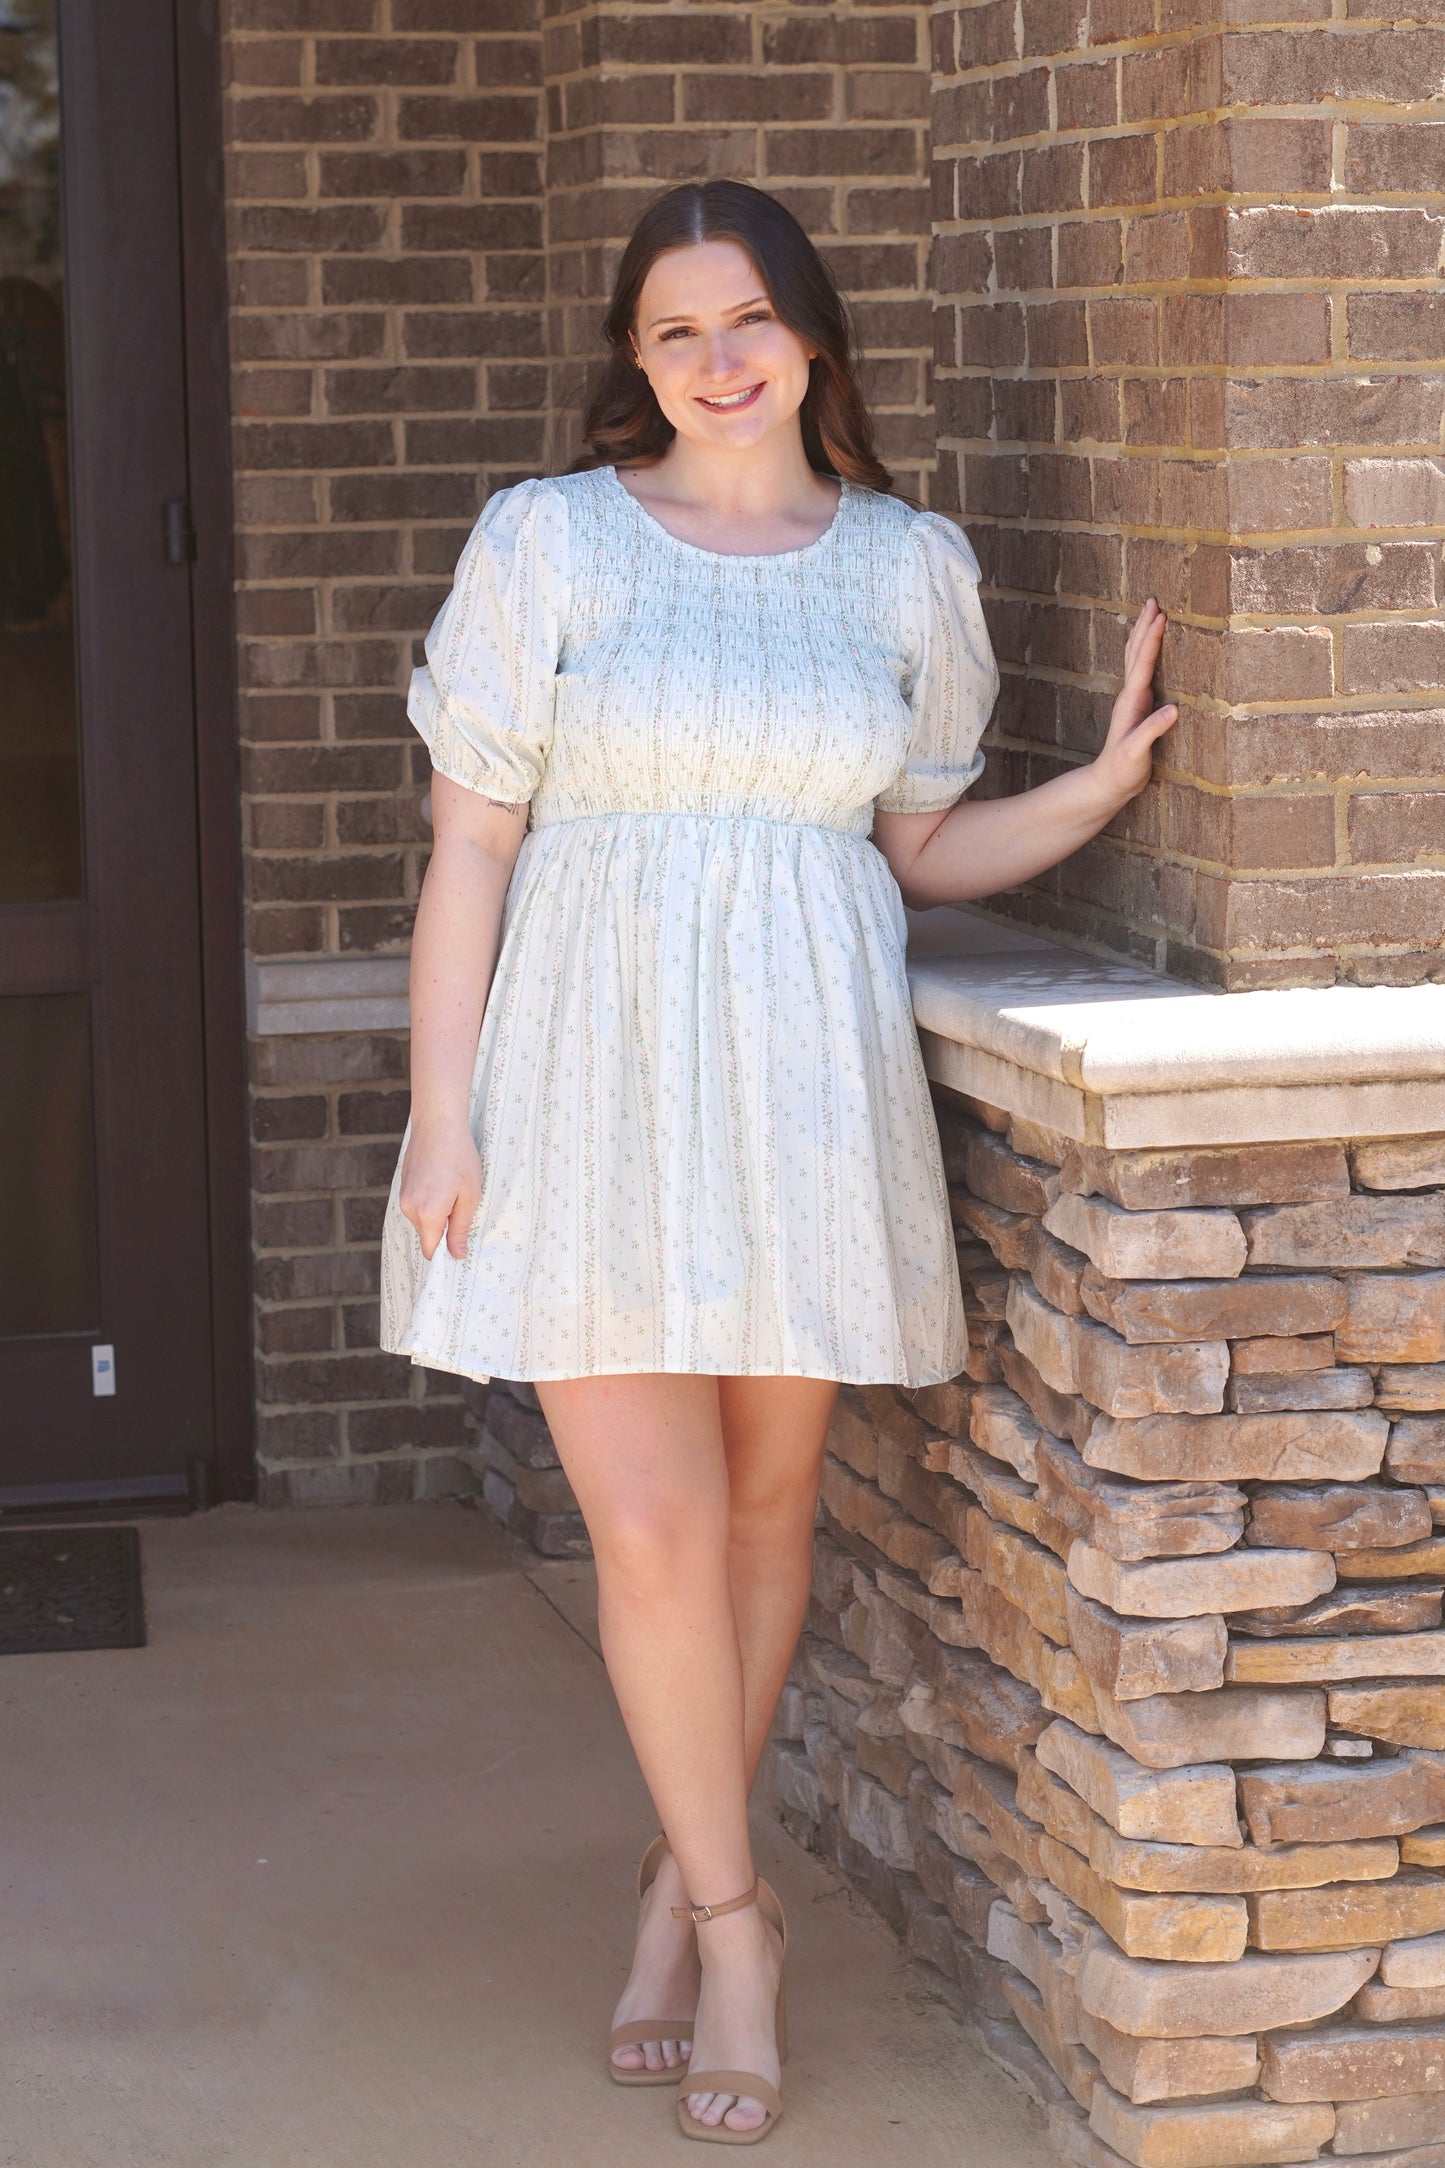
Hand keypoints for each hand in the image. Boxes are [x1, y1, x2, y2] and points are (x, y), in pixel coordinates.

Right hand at [398, 1113, 482, 1261]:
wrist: (437, 1124)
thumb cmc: (460, 1157)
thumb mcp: (470, 1195)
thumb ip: (460, 1228)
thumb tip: (457, 1255)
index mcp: (428, 1213)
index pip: (432, 1251)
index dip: (446, 1253)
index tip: (461, 1249)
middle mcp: (410, 1209)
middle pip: (427, 1236)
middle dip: (444, 1231)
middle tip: (463, 1209)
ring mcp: (403, 1198)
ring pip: (422, 1221)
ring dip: (438, 1215)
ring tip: (453, 1191)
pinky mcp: (402, 1188)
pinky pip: (417, 1207)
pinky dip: (430, 1204)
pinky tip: (443, 1184)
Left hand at [1090, 598, 1177, 810]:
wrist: (1108, 783)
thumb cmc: (1122, 770)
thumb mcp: (1137, 752)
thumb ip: (1152, 730)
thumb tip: (1174, 709)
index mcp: (1131, 701)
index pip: (1143, 663)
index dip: (1152, 638)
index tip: (1161, 615)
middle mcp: (1129, 695)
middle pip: (1135, 652)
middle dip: (1144, 625)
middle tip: (1152, 600)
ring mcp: (1132, 700)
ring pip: (1136, 659)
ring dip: (1142, 634)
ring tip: (1150, 613)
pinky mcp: (1137, 707)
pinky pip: (1142, 671)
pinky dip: (1146, 653)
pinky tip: (1150, 650)